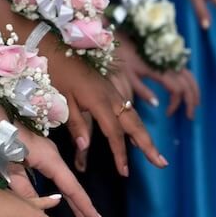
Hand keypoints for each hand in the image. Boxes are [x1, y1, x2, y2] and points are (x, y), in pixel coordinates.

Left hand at [9, 128, 104, 216]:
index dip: (84, 206)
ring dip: (75, 200)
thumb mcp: (9, 167)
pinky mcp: (40, 153)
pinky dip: (64, 191)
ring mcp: (48, 154)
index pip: (71, 187)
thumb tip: (40, 210)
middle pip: (72, 185)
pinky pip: (57, 176)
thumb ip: (24, 189)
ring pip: (65, 181)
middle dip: (84, 206)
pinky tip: (66, 201)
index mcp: (49, 159)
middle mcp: (53, 156)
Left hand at [46, 48, 166, 177]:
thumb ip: (75, 124)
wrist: (53, 45)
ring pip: (133, 115)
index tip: (124, 172)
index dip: (120, 153)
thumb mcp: (61, 100)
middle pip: (134, 124)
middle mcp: (111, 95)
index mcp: (98, 100)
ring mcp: (112, 90)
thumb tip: (85, 147)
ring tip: (155, 153)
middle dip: (148, 145)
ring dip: (144, 135)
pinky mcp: (109, 87)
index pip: (114, 133)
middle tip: (161, 163)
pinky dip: (135, 123)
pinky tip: (137, 134)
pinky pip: (127, 108)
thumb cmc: (54, 72)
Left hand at [118, 42, 200, 119]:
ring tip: (195, 105)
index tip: (168, 114)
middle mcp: (170, 64)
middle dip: (191, 101)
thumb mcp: (128, 76)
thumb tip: (156, 105)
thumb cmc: (122, 57)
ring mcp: (172, 59)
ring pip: (190, 77)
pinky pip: (186, 70)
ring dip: (195, 91)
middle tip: (190, 116)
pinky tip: (188, 89)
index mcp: (160, 71)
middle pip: (188, 85)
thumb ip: (142, 91)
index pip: (177, 91)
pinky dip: (191, 82)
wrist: (121, 35)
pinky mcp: (170, 55)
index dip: (175, 104)